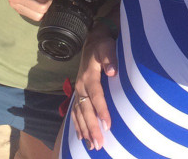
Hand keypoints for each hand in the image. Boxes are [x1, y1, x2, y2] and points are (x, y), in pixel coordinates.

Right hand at [71, 25, 117, 149]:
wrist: (91, 41)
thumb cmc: (102, 45)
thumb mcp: (107, 46)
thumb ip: (110, 58)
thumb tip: (112, 72)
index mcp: (89, 75)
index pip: (96, 95)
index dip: (101, 110)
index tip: (108, 125)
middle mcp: (81, 85)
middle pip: (86, 109)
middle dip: (92, 128)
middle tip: (100, 144)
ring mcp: (78, 90)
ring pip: (79, 114)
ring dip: (85, 130)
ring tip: (93, 146)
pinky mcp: (78, 93)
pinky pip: (75, 112)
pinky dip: (78, 126)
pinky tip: (82, 137)